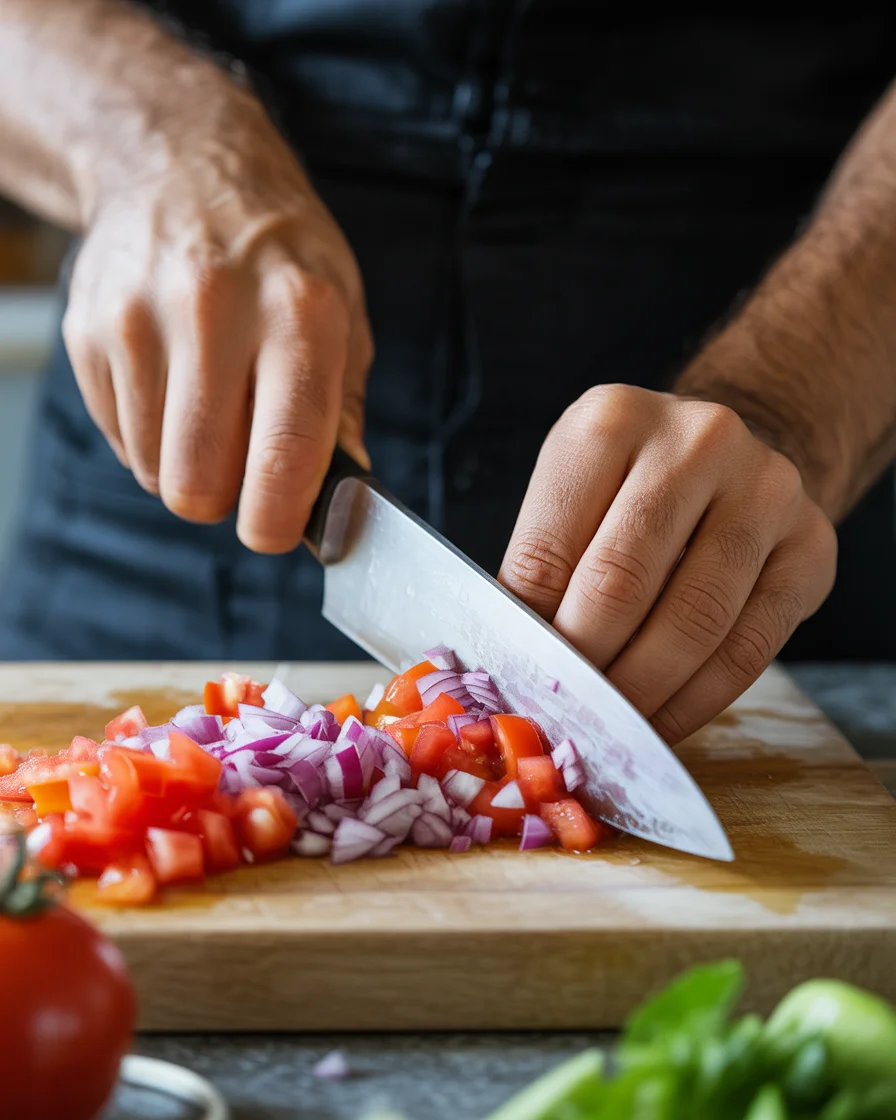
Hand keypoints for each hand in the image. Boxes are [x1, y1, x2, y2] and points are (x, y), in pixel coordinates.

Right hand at [62, 91, 371, 552]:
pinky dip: (151, 435)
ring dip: (186, 464)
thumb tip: (340, 500)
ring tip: (211, 407)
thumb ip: (342, 410)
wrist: (182, 164)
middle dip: (223, 499)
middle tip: (244, 469)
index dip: (276, 519)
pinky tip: (175, 383)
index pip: (283, 454)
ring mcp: (140, 319)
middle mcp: (214, 311)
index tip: (275, 530)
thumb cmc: (279, 254)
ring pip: (154, 470)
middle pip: (197, 483)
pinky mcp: (89, 330)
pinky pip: (120, 438)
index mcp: (299, 314)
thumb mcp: (342, 312)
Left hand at [499, 385, 836, 742]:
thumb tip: (514, 667)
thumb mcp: (570, 497)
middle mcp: (697, 440)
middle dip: (586, 667)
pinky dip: (697, 702)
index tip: (518, 689)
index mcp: (611, 420)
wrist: (731, 456)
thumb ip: (541, 569)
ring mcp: (766, 489)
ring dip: (642, 694)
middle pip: (621, 585)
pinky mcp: (811, 545)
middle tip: (563, 719)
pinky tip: (664, 724)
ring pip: (693, 623)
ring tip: (610, 729)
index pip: (549, 552)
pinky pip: (749, 648)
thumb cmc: (629, 488)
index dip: (528, 636)